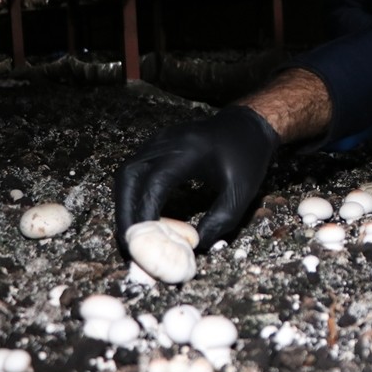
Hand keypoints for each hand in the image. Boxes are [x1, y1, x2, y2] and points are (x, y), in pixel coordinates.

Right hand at [114, 106, 279, 249]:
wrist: (247, 126)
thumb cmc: (247, 158)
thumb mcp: (241, 191)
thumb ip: (220, 220)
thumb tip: (194, 245)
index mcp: (189, 149)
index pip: (156, 181)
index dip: (147, 210)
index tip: (145, 238)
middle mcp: (166, 142)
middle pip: (129, 175)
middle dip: (125, 211)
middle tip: (128, 241)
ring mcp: (158, 141)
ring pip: (127, 173)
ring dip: (125, 203)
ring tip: (132, 232)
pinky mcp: (155, 146)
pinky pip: (134, 170)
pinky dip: (132, 194)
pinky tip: (140, 215)